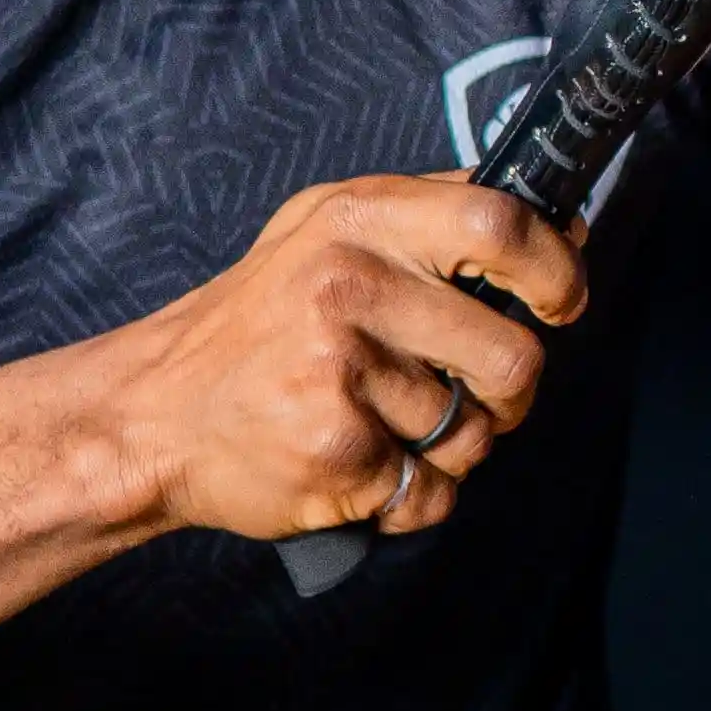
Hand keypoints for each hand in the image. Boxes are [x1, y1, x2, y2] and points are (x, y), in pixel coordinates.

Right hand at [93, 173, 587, 546]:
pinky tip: (361, 465)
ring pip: (476, 434)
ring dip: (450, 447)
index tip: (562, 300)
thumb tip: (555, 216)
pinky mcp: (335, 452)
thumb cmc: (255, 324)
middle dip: (509, 393)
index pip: (501, 222)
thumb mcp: (326, 230)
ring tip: (385, 424)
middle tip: (470, 392)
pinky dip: (410, 495)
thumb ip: (430, 216)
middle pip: (513, 356)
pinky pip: (432, 492)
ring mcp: (340, 373)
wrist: (149, 413)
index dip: (555, 267)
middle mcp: (348, 288)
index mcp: (358, 220)